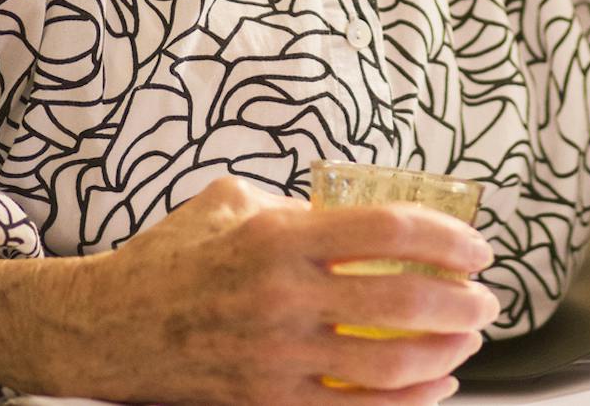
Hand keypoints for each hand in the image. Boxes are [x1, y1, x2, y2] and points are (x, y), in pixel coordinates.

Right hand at [31, 176, 497, 404]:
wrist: (104, 328)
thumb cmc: (170, 259)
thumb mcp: (231, 204)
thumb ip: (296, 205)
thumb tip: (357, 207)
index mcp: (278, 239)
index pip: (387, 232)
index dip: (446, 239)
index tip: (475, 247)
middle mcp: (281, 299)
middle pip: (402, 304)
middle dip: (461, 302)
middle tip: (484, 299)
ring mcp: (275, 359)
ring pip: (387, 366)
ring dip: (444, 353)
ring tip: (468, 338)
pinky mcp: (266, 403)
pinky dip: (406, 401)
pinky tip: (433, 384)